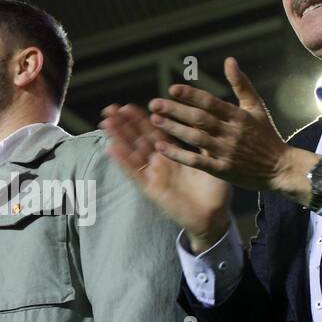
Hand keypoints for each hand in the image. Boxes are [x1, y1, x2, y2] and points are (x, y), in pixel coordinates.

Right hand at [100, 103, 232, 250]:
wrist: (215, 216)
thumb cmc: (215, 189)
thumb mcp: (209, 158)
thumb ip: (201, 138)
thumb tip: (199, 114)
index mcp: (173, 154)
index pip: (153, 132)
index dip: (139, 119)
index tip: (127, 106)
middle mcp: (160, 164)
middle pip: (138, 140)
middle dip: (123, 125)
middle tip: (109, 109)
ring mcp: (154, 176)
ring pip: (132, 154)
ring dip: (118, 139)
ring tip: (106, 123)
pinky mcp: (151, 190)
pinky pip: (135, 173)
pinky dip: (123, 161)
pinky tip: (111, 149)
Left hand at [143, 58, 314, 198]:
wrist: (280, 168)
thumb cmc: (266, 135)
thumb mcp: (256, 107)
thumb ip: (241, 84)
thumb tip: (229, 60)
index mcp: (238, 116)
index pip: (211, 102)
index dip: (191, 95)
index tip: (172, 89)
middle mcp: (231, 133)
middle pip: (199, 119)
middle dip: (176, 110)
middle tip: (154, 104)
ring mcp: (226, 152)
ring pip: (195, 139)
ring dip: (174, 129)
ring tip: (155, 120)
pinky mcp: (222, 170)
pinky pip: (196, 161)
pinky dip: (178, 154)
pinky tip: (162, 147)